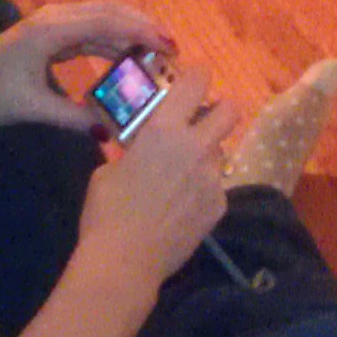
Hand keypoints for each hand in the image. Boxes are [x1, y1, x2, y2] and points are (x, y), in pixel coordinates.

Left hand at [0, 0, 176, 129]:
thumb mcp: (31, 108)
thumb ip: (72, 118)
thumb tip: (108, 132)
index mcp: (52, 29)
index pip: (108, 21)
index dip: (141, 30)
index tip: (169, 46)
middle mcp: (56, 17)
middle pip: (111, 11)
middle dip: (144, 26)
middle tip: (173, 49)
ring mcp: (54, 21)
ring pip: (103, 17)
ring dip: (131, 31)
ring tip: (159, 53)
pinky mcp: (52, 32)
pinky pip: (91, 29)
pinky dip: (114, 39)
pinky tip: (130, 58)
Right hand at [75, 62, 233, 283]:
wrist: (125, 261)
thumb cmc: (106, 212)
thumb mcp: (109, 170)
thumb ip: (132, 152)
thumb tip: (139, 150)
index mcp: (163, 128)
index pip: (196, 81)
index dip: (197, 75)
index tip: (192, 80)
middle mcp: (196, 146)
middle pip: (231, 110)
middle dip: (220, 110)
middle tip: (202, 122)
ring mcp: (213, 177)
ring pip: (221, 152)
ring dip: (206, 156)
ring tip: (182, 178)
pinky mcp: (219, 205)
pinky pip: (216, 186)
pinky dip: (203, 191)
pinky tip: (182, 209)